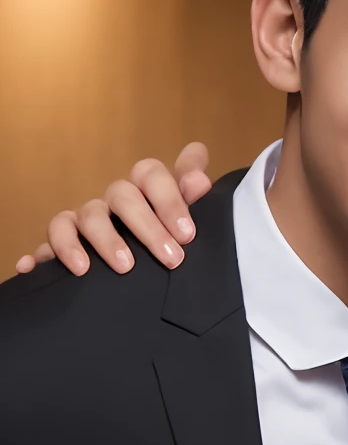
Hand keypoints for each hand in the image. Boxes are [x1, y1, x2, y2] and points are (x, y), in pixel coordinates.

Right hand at [15, 143, 214, 275]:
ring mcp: (89, 217)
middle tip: (172, 259)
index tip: (189, 234)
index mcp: (146, 191)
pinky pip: (51, 237)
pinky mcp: (65, 239)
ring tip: (125, 267)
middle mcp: (115, 200)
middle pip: (123, 196)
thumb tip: (199, 181)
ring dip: (106, 240)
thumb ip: (195, 199)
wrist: (148, 270)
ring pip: (89, 215)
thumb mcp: (188, 222)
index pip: (151, 174)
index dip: (170, 199)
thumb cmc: (171, 239)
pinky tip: (55, 267)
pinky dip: (51, 251)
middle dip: (148, 227)